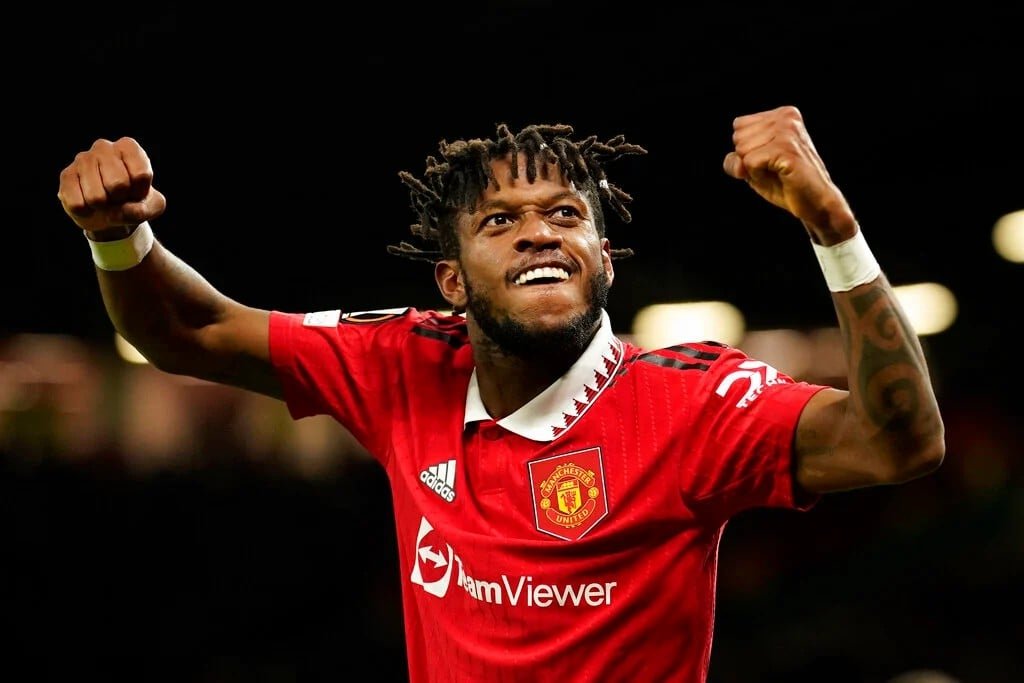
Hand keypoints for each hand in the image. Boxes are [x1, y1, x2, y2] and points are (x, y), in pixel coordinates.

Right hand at [57, 137, 166, 233]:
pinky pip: (78, 203)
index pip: (141, 175)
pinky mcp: (66, 175)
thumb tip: (123, 210)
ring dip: (103, 207)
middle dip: (120, 199)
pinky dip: (87, 211)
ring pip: (96, 197)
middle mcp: (104, 147)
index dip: (140, 192)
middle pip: (118, 184)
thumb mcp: (152, 206)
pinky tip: (88, 203)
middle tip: (118, 197)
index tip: (137, 191)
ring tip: (105, 199)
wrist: (110, 212)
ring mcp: (82, 159)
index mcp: (129, 147)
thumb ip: (148, 209)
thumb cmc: (134, 202)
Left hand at [723, 106, 855, 243]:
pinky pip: (750, 162)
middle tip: (775, 168)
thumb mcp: (753, 169)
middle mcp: (786, 117)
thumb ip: (736, 160)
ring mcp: (788, 131)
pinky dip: (758, 176)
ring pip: (742, 150)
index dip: (746, 150)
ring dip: (755, 169)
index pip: (739, 125)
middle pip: (738, 137)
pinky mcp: (786, 149)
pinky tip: (781, 177)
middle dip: (749, 160)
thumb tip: (737, 163)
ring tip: (779, 172)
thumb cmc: (786, 183)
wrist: (816, 202)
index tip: (770, 159)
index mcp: (782, 114)